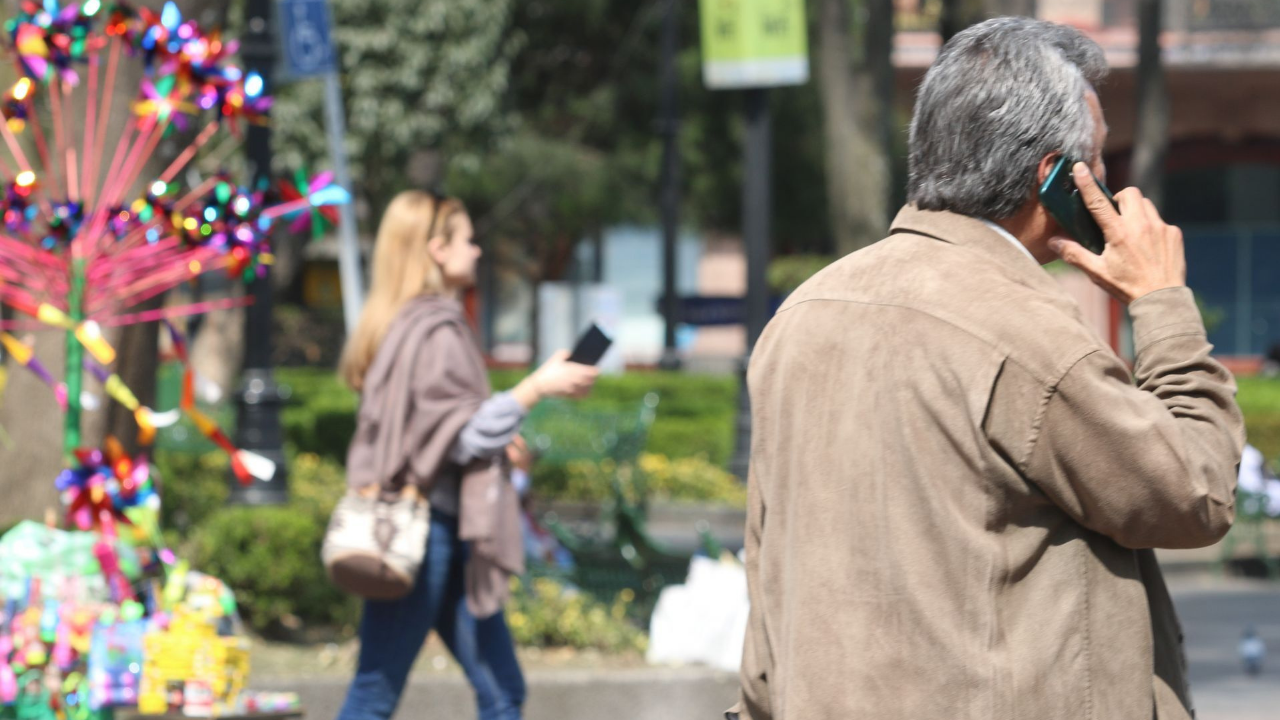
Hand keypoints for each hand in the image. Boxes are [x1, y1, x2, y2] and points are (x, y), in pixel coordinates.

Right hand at [512, 350, 598, 407]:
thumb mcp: (556, 358)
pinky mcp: (569, 395)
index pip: (590, 372)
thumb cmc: (548, 370)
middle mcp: (574, 380)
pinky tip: (586, 390)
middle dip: (593, 378)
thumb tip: (572, 353)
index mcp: (573, 370)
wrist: (540, 385)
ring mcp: (572, 389)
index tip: (597, 369)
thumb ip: (565, 353)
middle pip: (590, 380)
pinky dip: (585, 393)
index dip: (595, 371)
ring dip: (590, 385)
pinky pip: (582, 396)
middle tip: (594, 375)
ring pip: (587, 389)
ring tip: (590, 382)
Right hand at [1049, 162, 1185, 304]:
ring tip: (1131, 230)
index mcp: (1118, 233)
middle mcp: (1140, 225)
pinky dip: (1150, 226)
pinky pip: (1159, 220)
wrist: (1162, 299)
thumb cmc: (1126, 286)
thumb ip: (1074, 254)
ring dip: (1135, 210)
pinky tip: (1147, 245)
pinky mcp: (1173, 233)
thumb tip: (1053, 242)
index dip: (1087, 183)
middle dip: (1119, 198)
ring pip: (1146, 204)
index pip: (1098, 202)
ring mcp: (1160, 227)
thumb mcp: (1097, 272)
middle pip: (1130, 193)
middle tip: (1113, 214)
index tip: (1080, 168)